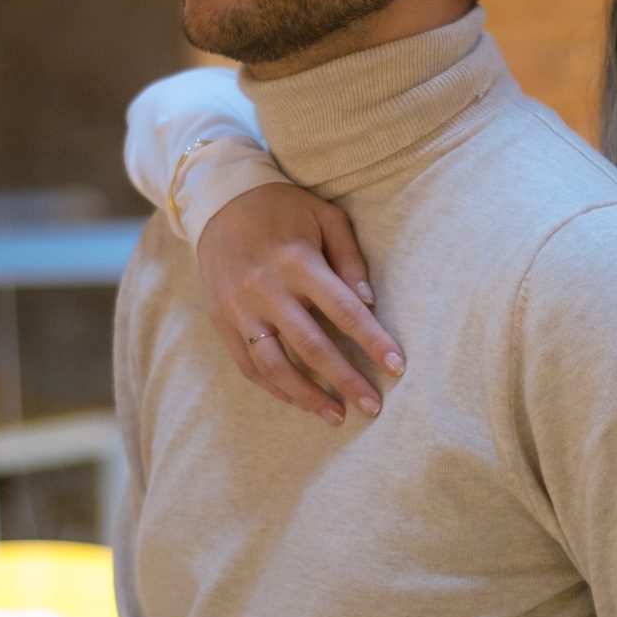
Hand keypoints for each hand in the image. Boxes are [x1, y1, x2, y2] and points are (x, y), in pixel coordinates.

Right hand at [197, 183, 403, 423]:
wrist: (218, 200)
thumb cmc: (283, 208)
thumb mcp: (325, 217)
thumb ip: (350, 258)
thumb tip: (368, 301)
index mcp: (297, 262)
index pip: (344, 311)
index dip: (373, 342)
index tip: (397, 367)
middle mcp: (266, 290)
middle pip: (313, 347)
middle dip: (346, 381)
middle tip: (373, 408)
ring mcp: (239, 309)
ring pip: (275, 366)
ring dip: (308, 397)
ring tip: (337, 416)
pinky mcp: (221, 320)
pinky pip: (249, 365)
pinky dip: (275, 388)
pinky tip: (300, 400)